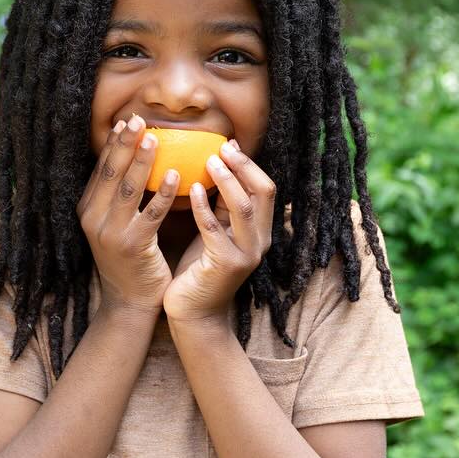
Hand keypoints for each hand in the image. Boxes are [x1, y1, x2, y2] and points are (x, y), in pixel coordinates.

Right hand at [77, 114, 181, 312]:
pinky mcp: (131, 247)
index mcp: (87, 209)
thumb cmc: (130, 258)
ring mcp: (110, 233)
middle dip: (125, 144)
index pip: (101, 169)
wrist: (129, 302)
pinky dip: (161, 193)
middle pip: (110, 173)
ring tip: (154, 139)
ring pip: (127, 189)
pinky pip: (149, 214)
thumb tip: (135, 157)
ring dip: (142, 161)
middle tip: (138, 120)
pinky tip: (175, 175)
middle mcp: (93, 219)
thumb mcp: (116, 223)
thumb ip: (120, 195)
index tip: (126, 121)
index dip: (113, 143)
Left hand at [163, 139, 276, 326]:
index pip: (266, 189)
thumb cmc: (199, 268)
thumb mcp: (215, 231)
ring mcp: (246, 255)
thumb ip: (221, 205)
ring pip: (245, 208)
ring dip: (228, 181)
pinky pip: (215, 230)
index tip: (228, 144)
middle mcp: (260, 241)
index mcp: (260, 231)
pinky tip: (193, 189)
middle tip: (220, 147)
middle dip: (243, 166)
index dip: (249, 164)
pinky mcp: (226, 266)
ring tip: (209, 161)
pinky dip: (204, 207)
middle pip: (264, 193)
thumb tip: (217, 163)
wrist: (193, 313)